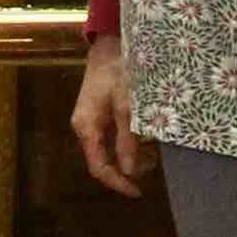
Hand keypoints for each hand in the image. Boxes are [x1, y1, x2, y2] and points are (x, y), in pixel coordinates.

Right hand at [73, 35, 145, 195]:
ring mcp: (90, 120)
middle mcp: (84, 127)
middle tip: (151, 166)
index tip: (137, 192)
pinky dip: (127, 143)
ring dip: (128, 156)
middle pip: (102, 161)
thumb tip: (128, 172)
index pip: (98, 167)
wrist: (109, 45)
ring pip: (108, 150)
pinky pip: (111, 137)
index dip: (117, 183)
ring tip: (151, 152)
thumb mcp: (127, 107)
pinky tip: (143, 138)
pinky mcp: (98, 113)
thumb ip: (127, 140)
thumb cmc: (118, 73)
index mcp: (87, 128)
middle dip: (126, 169)